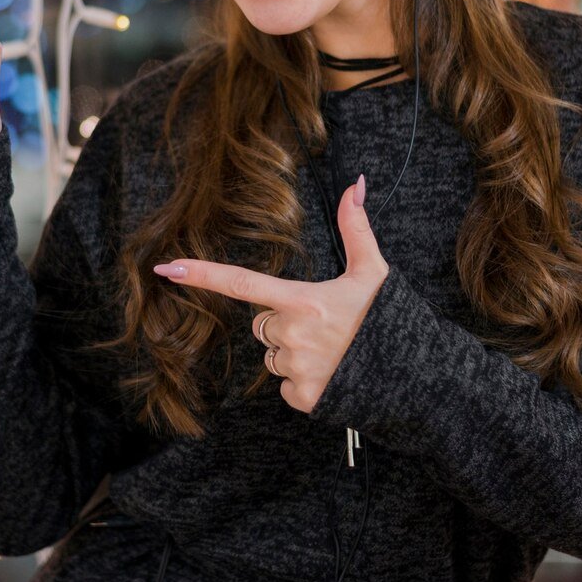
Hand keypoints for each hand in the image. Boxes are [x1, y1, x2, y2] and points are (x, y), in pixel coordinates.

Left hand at [151, 174, 386, 413]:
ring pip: (271, 355)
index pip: (241, 283)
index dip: (201, 275)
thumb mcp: (374, 272)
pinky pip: (284, 386)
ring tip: (331, 351)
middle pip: (261, 324)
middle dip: (282, 323)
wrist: (414, 377)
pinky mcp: (303, 398)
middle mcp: (293, 335)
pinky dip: (302, 382)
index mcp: (303, 301)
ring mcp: (296, 369)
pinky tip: (331, 374)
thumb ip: (356, 228)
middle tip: (323, 325)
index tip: (167, 269)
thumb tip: (355, 183)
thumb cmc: (388, 320)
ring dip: (291, 353)